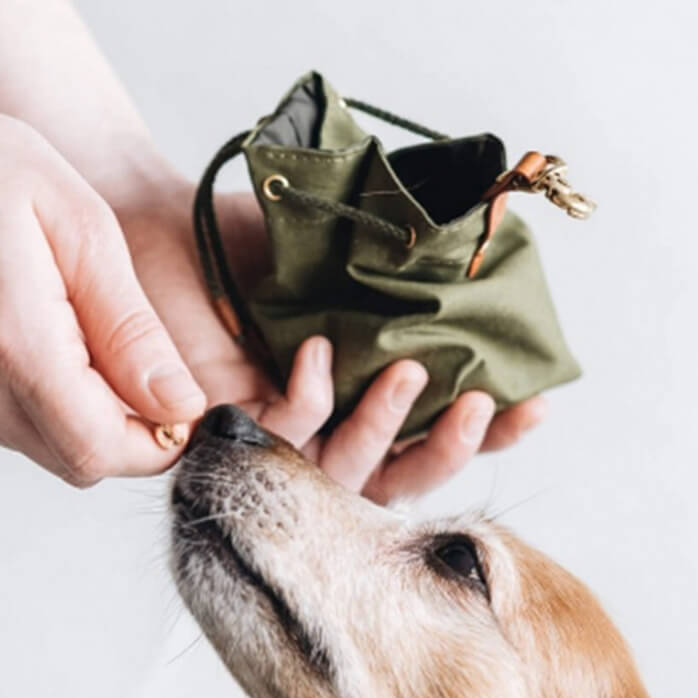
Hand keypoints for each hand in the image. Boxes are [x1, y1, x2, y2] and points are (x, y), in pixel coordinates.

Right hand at [0, 10, 204, 485]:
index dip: (160, 439)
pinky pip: (7, 431)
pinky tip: (25, 337)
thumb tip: (181, 405)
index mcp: (6, 336)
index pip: (102, 447)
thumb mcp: (82, 226)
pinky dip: (39, 401)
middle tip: (127, 351)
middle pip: (79, 459)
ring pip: (47, 449)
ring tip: (66, 326)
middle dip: (127, 425)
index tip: (179, 398)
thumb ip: (132, 330)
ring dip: (83, 411)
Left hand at [118, 184, 546, 503]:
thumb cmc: (251, 239)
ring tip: (411, 373)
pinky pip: (280, 438)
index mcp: (362, 396)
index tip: (536, 402)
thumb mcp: (342, 253)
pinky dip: (308, 400)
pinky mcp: (228, 433)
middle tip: (478, 404)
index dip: (489, 433)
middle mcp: (326, 429)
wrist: (161, 220)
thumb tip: (484, 271)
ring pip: (346, 474)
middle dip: (449, 450)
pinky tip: (316, 352)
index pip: (433, 436)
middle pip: (399, 476)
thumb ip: (402, 277)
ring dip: (384, 430)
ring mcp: (279, 439)